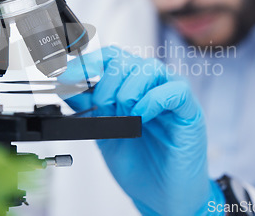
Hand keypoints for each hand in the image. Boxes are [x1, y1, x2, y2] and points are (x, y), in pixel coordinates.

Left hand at [58, 46, 224, 214]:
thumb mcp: (103, 133)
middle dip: (106, 83)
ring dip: (128, 91)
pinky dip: (152, 101)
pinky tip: (141, 118)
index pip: (110, 58)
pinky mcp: (190, 110)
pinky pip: (174, 90)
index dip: (87, 63)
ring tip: (125, 117)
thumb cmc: (139, 164)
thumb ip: (88, 109)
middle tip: (102, 108)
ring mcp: (172, 95)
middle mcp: (152, 85)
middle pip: (126, 60)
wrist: (161, 196)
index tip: (65, 76)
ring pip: (149, 68)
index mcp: (132, 87)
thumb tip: (66, 86)